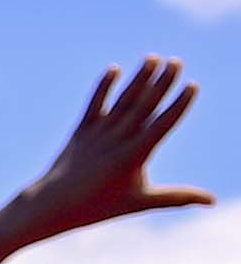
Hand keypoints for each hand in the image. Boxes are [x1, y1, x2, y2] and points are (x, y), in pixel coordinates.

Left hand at [7, 58, 207, 238]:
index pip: (162, 124)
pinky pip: (94, 104)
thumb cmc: (99, 206)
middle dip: (162, 82)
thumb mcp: (140, 202)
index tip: (192, 85)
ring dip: (138, 78)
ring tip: (153, 57)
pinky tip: (114, 69)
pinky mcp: (80, 131)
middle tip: (176, 61)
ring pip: (122, 101)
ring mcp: (97, 133)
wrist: (51, 205)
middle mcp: (117, 140)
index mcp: (134, 155)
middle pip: (144, 105)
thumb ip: (177, 197)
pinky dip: (103, 87)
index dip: (178, 104)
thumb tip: (213, 202)